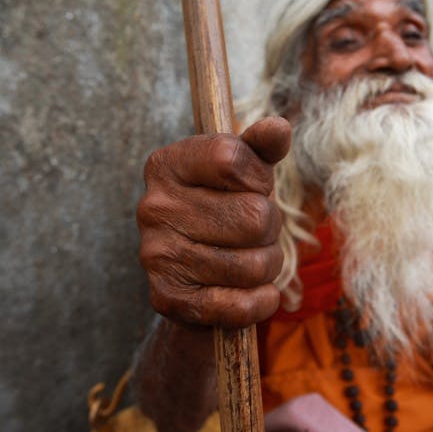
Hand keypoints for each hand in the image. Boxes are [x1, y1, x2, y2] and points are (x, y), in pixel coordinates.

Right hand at [137, 116, 290, 327]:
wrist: (194, 274)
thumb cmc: (225, 209)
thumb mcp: (243, 171)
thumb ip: (260, 147)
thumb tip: (279, 128)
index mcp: (167, 164)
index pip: (232, 158)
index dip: (259, 177)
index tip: (253, 187)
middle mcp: (153, 207)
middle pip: (254, 216)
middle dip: (270, 227)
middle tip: (256, 231)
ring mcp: (157, 255)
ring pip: (254, 264)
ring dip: (268, 265)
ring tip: (251, 258)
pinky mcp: (168, 298)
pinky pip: (241, 305)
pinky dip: (261, 301)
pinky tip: (254, 292)